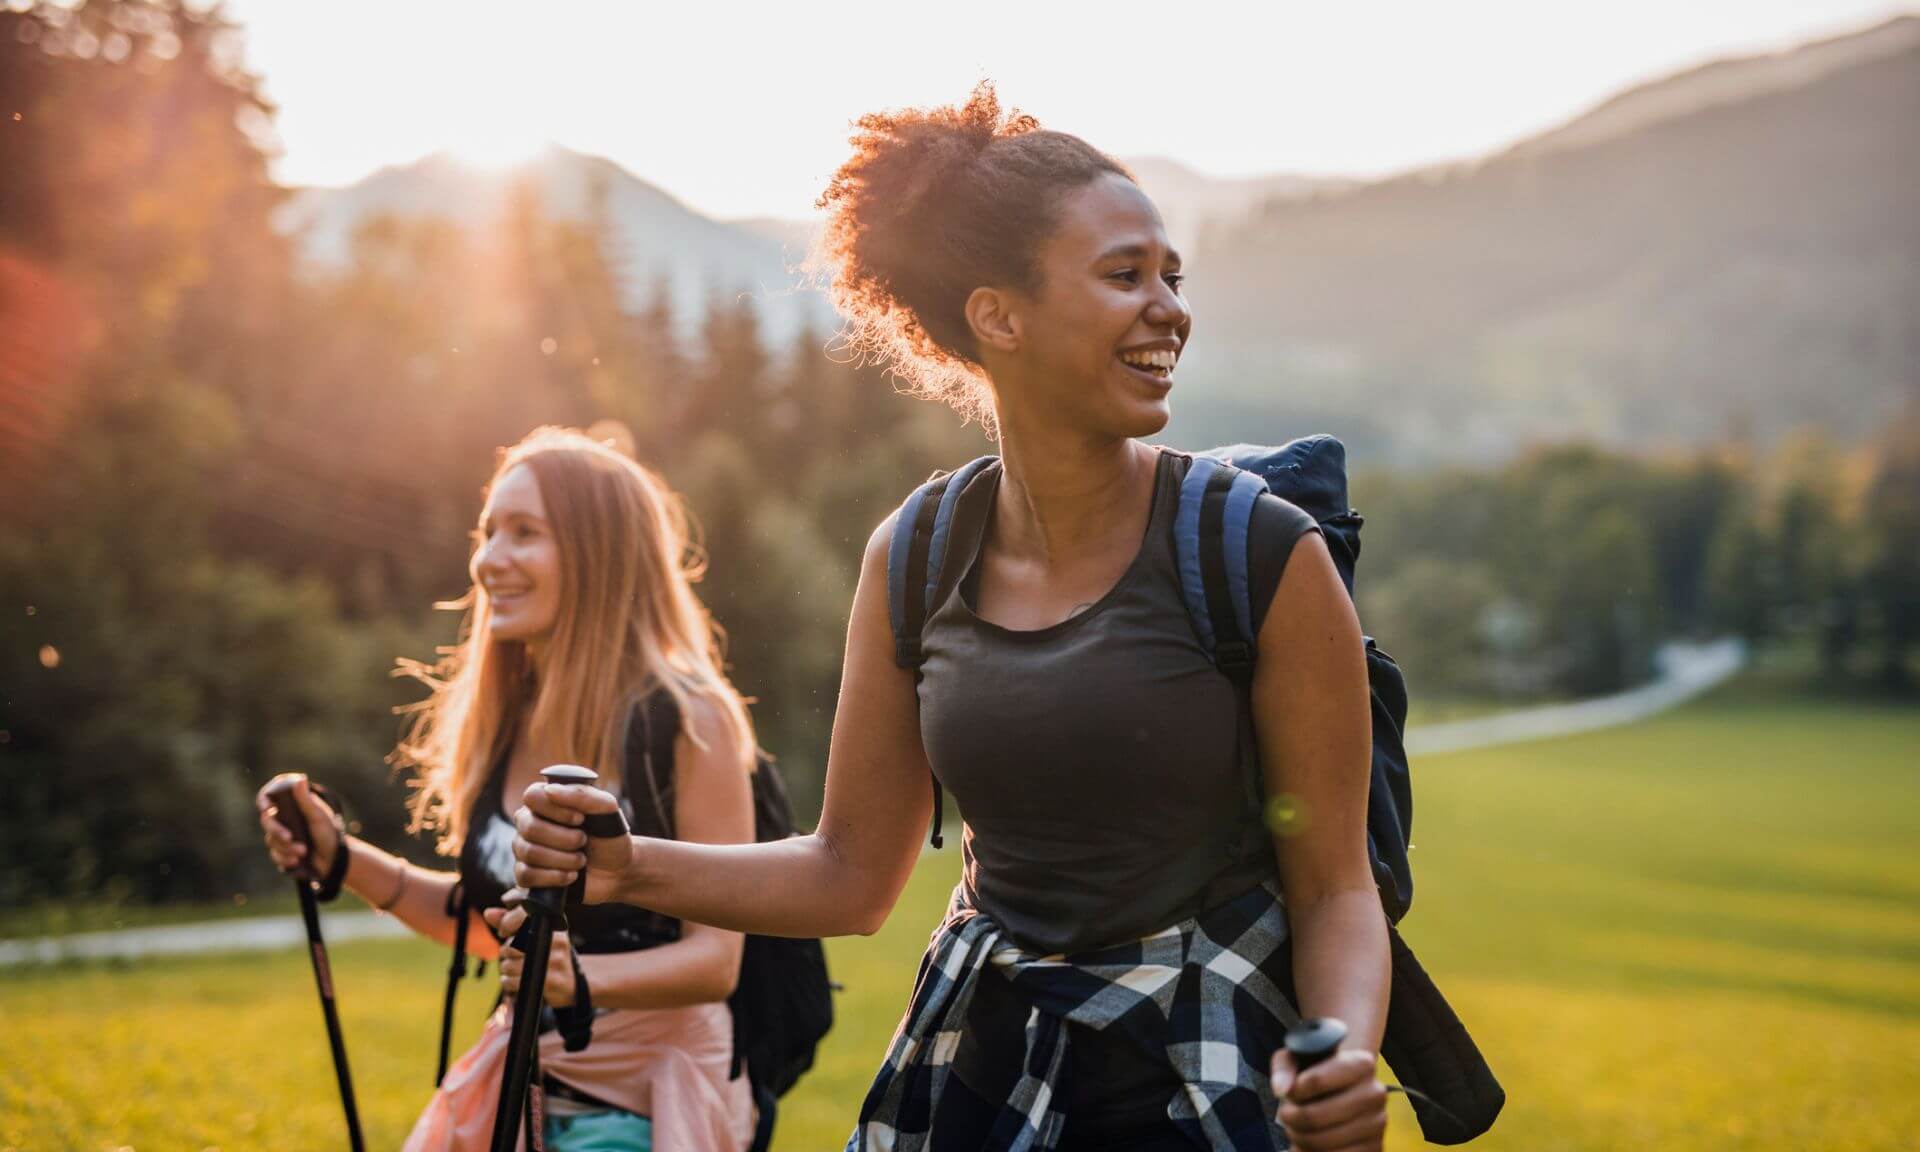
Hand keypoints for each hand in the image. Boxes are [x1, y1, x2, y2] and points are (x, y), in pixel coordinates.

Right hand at [255, 773, 340, 877]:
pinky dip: (285, 859)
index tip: (268, 808)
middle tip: (289, 838)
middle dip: (277, 831)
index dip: (264, 802)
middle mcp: (283, 820)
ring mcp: (281, 836)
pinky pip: (275, 855)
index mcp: (291, 807)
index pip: (269, 798)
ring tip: (303, 852)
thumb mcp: (318, 816)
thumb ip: (306, 800)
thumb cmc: (329, 833)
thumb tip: (300, 779)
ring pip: (270, 840)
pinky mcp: (281, 852)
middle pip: (267, 821)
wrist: (334, 859)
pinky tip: (296, 861)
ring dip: (286, 848)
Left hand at [487, 902, 577, 1008]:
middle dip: (506, 952)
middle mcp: (557, 941)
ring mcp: (555, 962)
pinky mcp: (551, 982)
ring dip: (507, 969)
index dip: (506, 927)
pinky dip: (508, 982)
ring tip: (516, 968)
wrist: (573, 983)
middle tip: (513, 955)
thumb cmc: (549, 955)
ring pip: (509, 965)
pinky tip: (516, 980)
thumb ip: (511, 921)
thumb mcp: (536, 934)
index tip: (506, 933)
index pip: (521, 918)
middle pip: (511, 946)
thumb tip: (488, 913)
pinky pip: (513, 982)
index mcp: (553, 925)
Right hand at [512, 780, 630, 902]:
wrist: (617, 870)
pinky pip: (525, 876)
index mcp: (546, 801)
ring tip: (581, 860)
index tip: (580, 819)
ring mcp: (525, 849)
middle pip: (530, 828)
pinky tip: (571, 876)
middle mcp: (529, 822)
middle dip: (564, 839)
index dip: (556, 810)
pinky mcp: (527, 875)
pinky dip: (553, 877)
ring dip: (563, 859)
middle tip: (583, 841)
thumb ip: (582, 795)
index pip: (532, 796)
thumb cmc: (609, 835)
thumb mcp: (606, 809)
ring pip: (528, 853)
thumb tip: (549, 791)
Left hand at [1271, 1047, 1387, 1151]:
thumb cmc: (1319, 1070)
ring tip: (1296, 1128)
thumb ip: (1285, 1068)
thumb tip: (1281, 1090)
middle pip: (1314, 1117)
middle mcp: (1374, 1094)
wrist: (1348, 1087)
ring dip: (1299, 1138)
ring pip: (1321, 1142)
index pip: (1316, 1080)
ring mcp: (1376, 1123)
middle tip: (1286, 1114)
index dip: (1295, 1090)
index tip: (1290, 1092)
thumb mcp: (1299, 1057)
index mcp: (1360, 1063)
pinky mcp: (1374, 1147)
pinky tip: (1308, 1144)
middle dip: (1291, 1118)